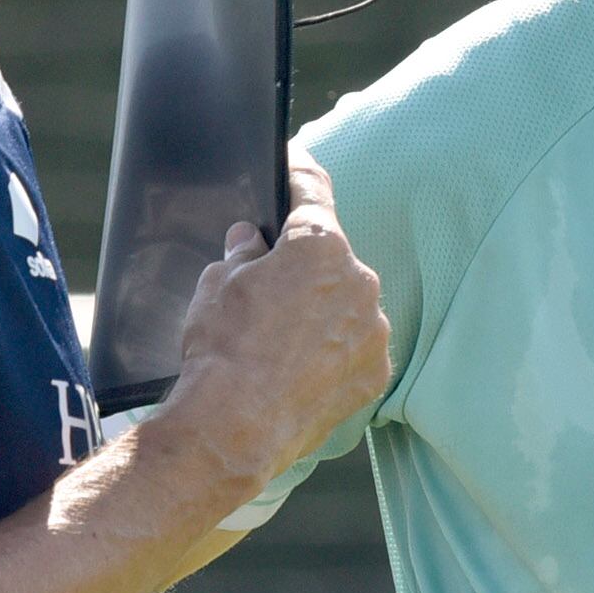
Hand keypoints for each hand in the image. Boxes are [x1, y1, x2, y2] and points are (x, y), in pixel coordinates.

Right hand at [165, 148, 390, 490]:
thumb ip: (241, 253)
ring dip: (323, 309)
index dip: (298, 173)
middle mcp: (359, 278)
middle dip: (304, 263)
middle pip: (332, 255)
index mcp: (319, 244)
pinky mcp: (377, 370)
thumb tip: (250, 240)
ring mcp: (373, 327)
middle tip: (270, 285)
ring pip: (348, 302)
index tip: (295, 164)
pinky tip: (302, 367)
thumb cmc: (222, 350)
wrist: (236, 428)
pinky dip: (335, 349)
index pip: (312, 190)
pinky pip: (357, 345)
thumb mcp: (216, 285)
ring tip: (282, 339)